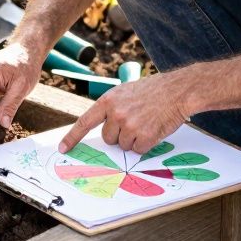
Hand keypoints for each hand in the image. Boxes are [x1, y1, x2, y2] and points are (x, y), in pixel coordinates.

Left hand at [58, 71, 196, 154]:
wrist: (178, 90)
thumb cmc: (153, 90)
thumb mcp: (125, 92)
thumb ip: (112, 107)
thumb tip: (104, 128)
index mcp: (108, 100)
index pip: (85, 122)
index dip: (73, 137)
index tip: (63, 148)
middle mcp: (115, 113)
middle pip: (108, 139)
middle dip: (119, 135)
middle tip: (135, 121)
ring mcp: (129, 125)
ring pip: (124, 146)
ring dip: (134, 139)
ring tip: (146, 122)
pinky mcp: (144, 136)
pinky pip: (138, 150)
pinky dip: (145, 144)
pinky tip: (153, 129)